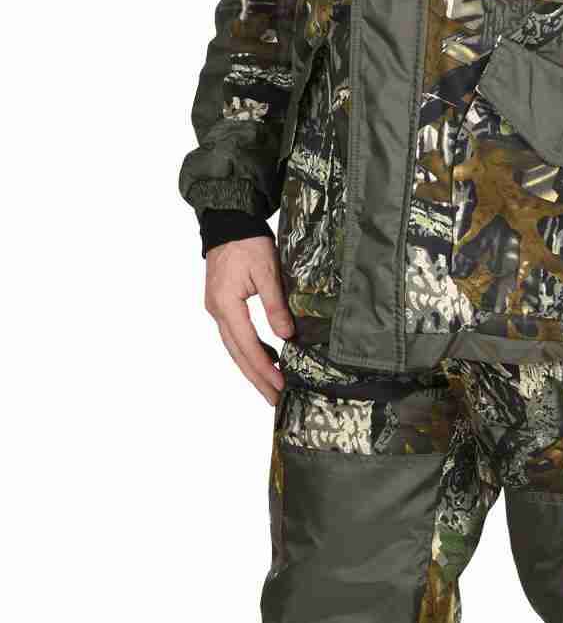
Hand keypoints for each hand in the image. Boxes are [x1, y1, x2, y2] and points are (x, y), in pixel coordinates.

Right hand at [204, 235, 294, 403]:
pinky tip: (268, 358)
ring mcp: (217, 309)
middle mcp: (217, 311)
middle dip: (257, 379)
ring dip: (253, 368)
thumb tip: (287, 335)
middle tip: (275, 400)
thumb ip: (275, 304)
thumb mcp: (266, 270)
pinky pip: (235, 336)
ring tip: (272, 387)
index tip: (281, 386)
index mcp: (226, 305)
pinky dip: (250, 351)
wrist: (227, 222)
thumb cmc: (247, 242)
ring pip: (235, 348)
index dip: (265, 369)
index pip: (248, 346)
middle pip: (238, 355)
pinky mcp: (222, 305)